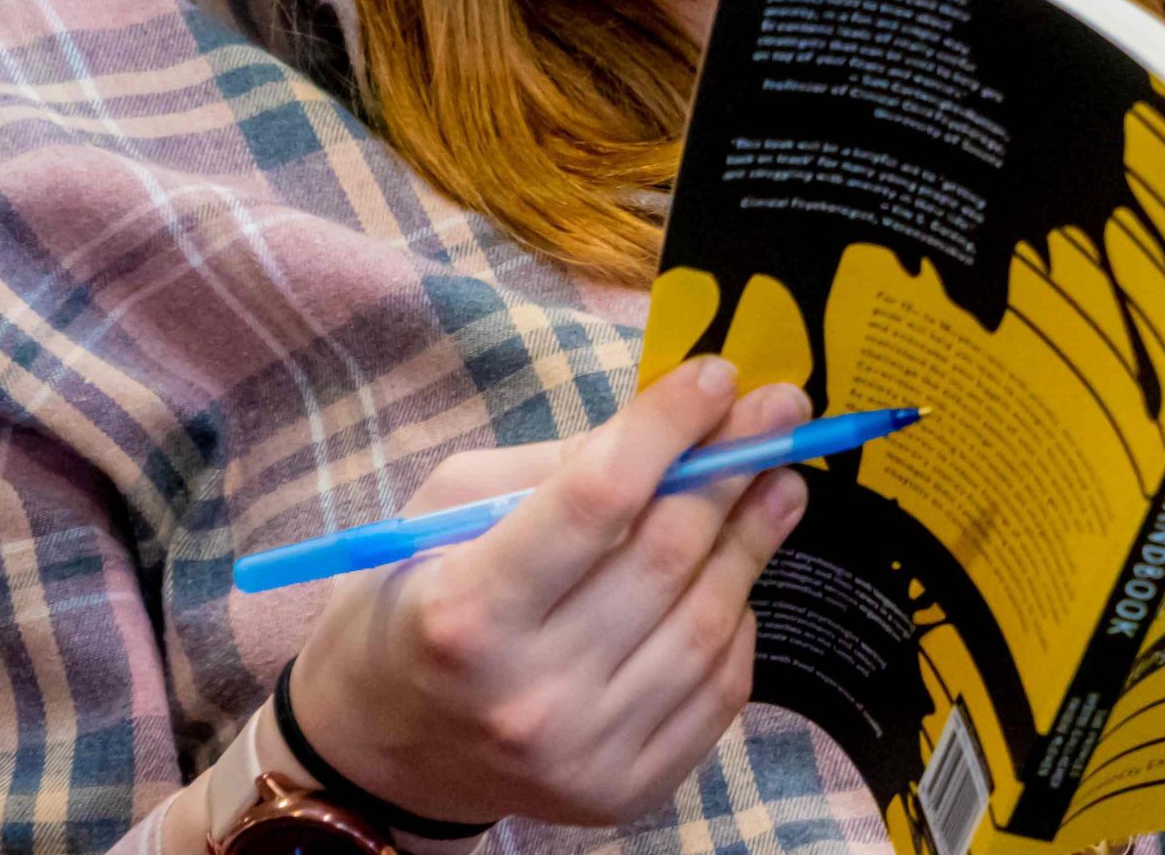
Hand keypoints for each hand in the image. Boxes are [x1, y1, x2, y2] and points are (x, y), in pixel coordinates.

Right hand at [287, 357, 808, 826]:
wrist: (383, 749)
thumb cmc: (415, 600)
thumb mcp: (450, 510)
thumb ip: (562, 466)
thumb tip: (681, 425)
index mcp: (465, 613)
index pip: (596, 500)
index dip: (668, 427)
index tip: (718, 374)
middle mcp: (528, 694)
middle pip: (667, 555)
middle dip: (734, 465)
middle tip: (779, 407)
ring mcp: (584, 753)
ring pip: (709, 619)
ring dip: (756, 535)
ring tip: (780, 479)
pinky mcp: (626, 790)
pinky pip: (720, 686)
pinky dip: (739, 617)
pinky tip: (735, 571)